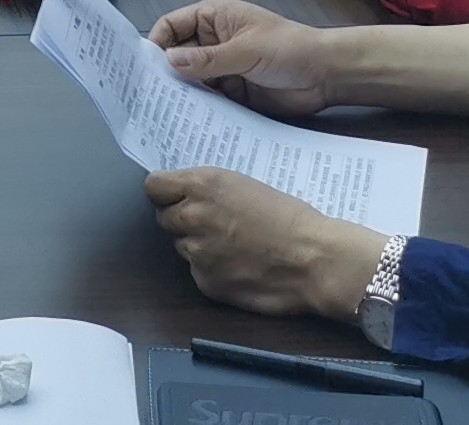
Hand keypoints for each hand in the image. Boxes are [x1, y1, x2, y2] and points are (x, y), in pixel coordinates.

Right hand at [144, 0, 350, 118]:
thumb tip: (169, 62)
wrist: (325, 76)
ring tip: (160, 113)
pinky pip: (207, 100)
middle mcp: (211, 42)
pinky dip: (197, 109)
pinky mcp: (231, 93)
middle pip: (177, 55)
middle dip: (163, 73)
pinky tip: (185, 122)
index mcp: (213, 18)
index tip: (140, 68)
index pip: (172, 26)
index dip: (156, 43)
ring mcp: (221, 69)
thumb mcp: (245, 50)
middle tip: (143, 97)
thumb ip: (207, 59)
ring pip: (190, 81)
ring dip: (180, 94)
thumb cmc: (287, 48)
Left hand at [145, 167, 379, 321]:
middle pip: (164, 217)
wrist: (314, 259)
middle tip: (214, 223)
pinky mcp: (205, 283)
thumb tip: (184, 194)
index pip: (153, 187)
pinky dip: (213, 271)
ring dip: (198, 245)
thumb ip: (206, 190)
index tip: (178, 196)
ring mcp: (196, 253)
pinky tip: (240, 267)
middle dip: (183, 219)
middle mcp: (191, 217)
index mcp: (200, 185)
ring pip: (181, 246)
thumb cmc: (288, 216)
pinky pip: (198, 272)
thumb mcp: (242, 185)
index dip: (166, 192)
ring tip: (234, 246)